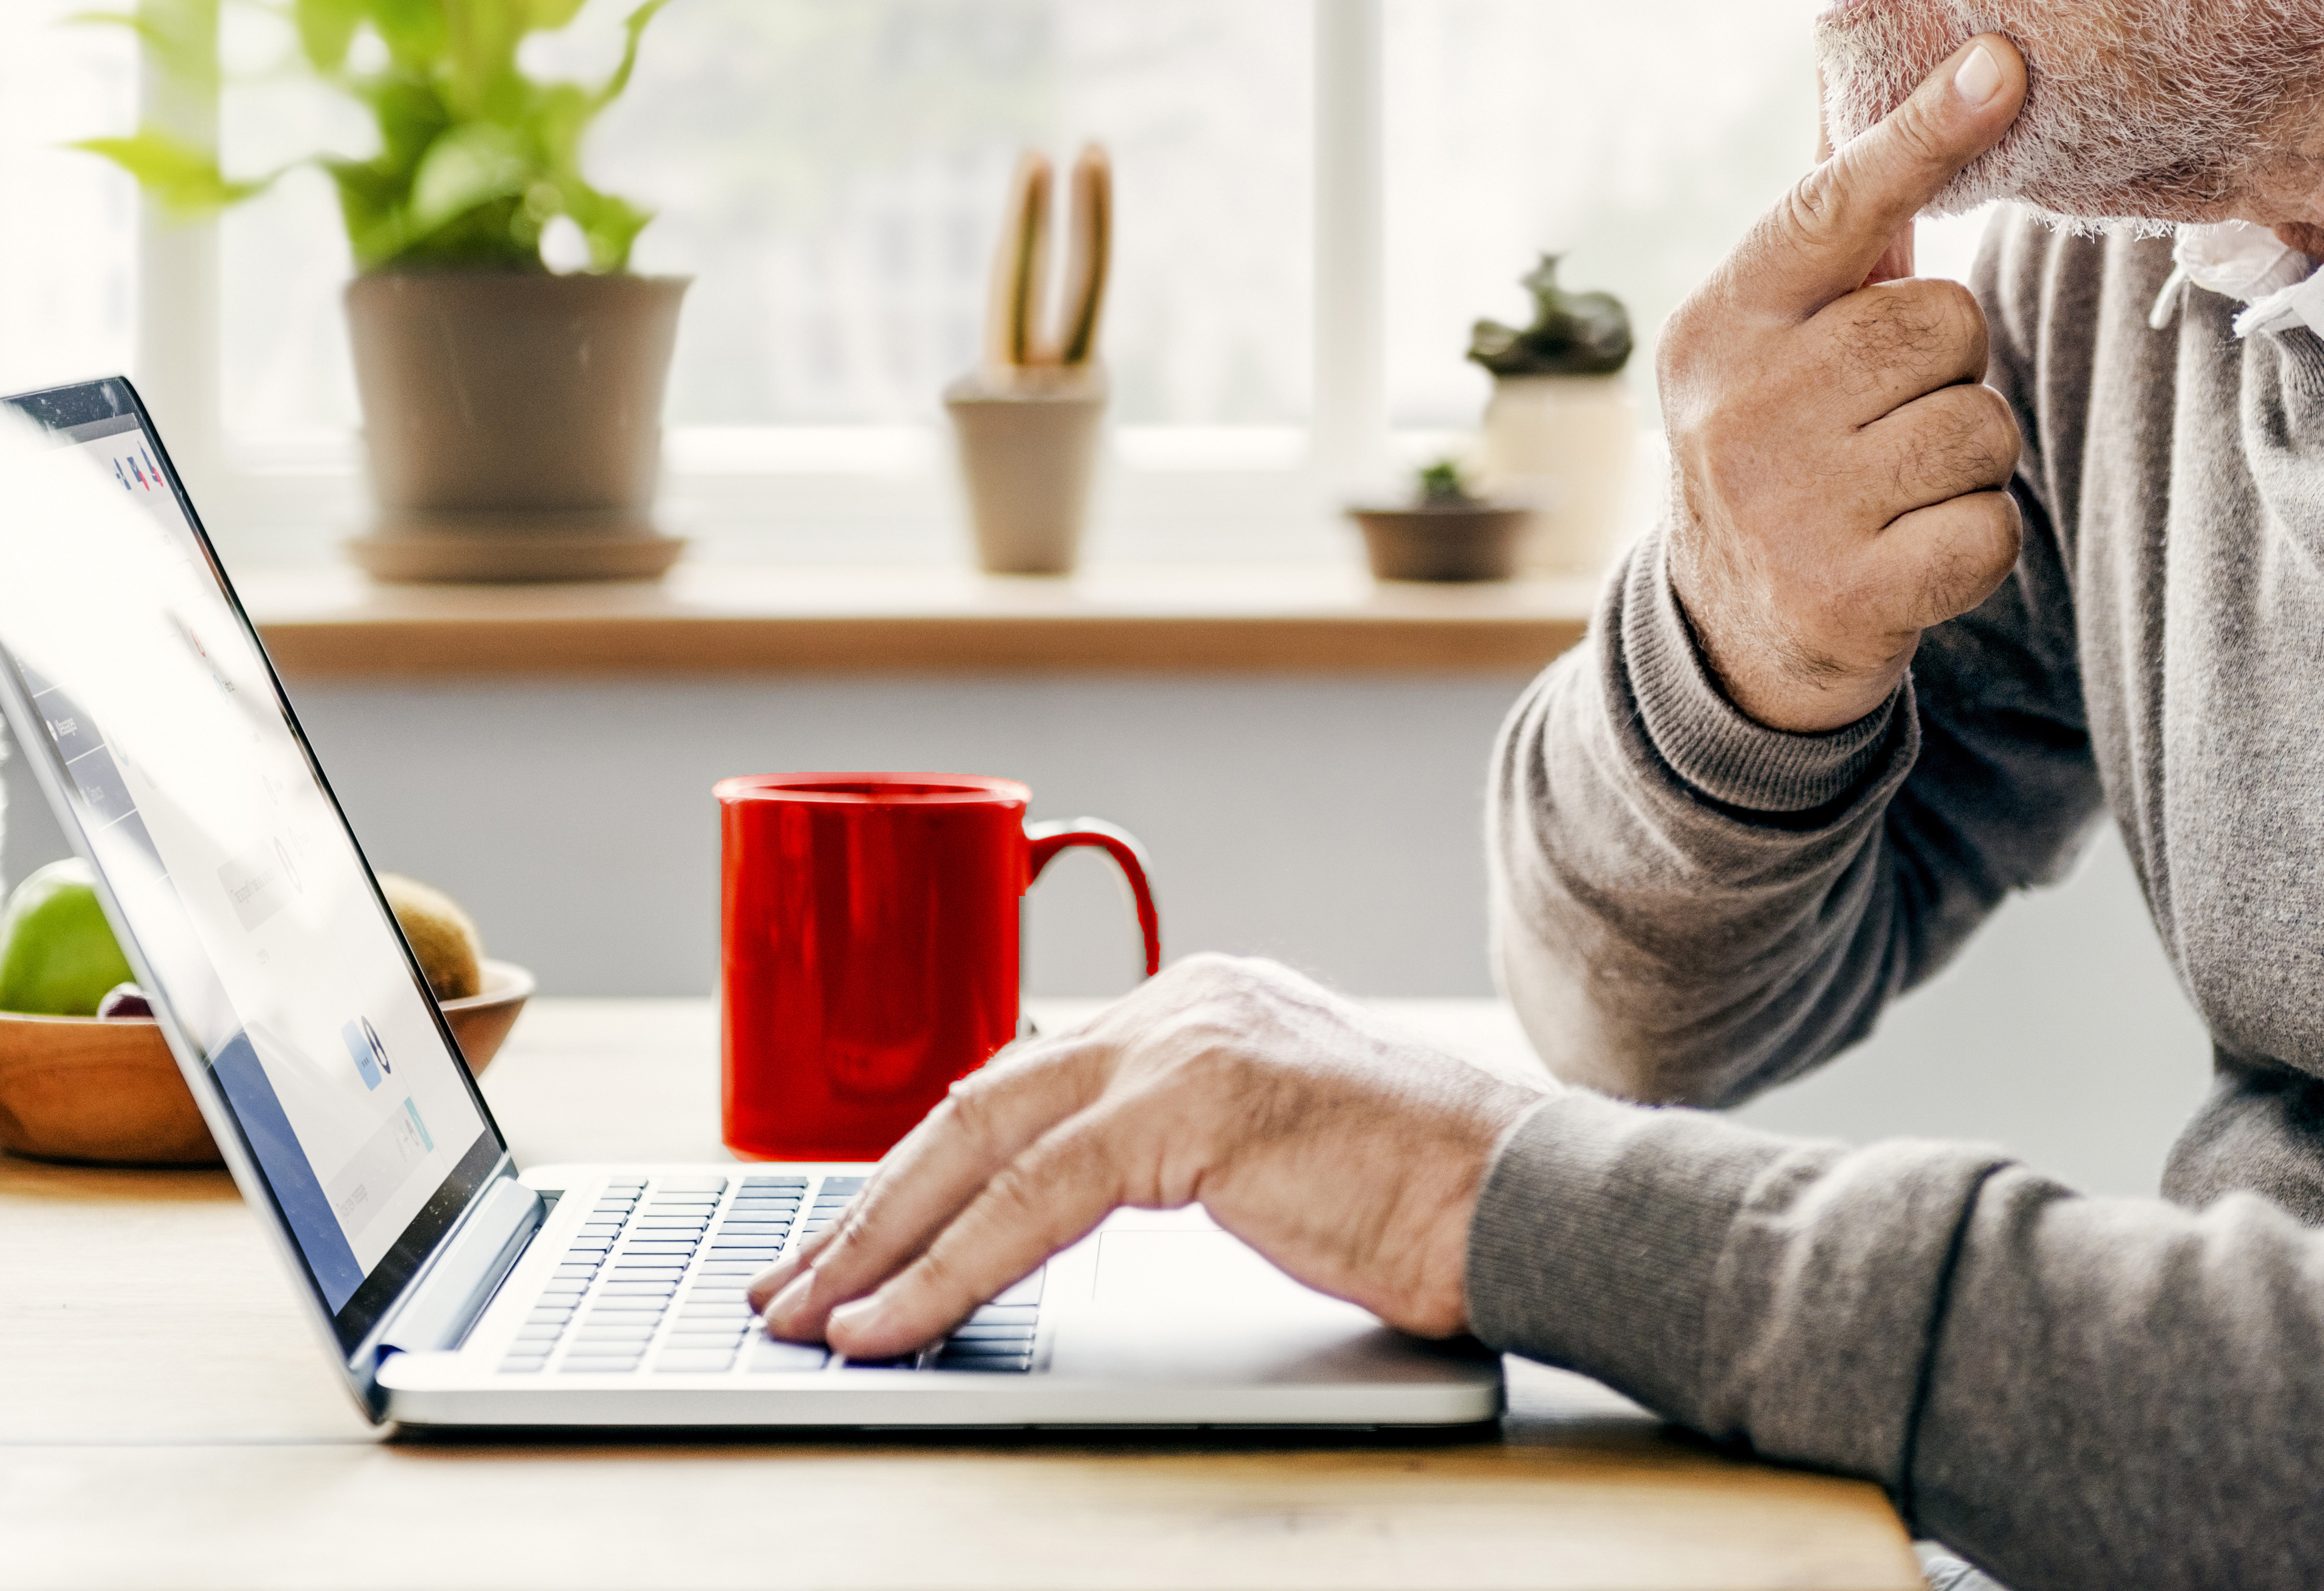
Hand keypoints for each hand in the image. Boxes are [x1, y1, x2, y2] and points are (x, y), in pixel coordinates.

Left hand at [749, 957, 1539, 1356]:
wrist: (1533, 1197)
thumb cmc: (1425, 1197)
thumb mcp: (1273, 1151)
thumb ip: (1175, 1147)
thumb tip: (1065, 1198)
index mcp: (1197, 1004)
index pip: (1021, 1083)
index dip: (925, 1169)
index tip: (853, 1239)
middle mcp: (1181, 1003)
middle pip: (976, 1104)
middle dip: (868, 1204)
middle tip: (790, 1282)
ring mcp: (1185, 1045)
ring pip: (981, 1146)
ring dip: (880, 1242)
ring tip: (810, 1314)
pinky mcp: (1195, 1109)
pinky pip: (1031, 1203)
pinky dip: (946, 1270)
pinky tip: (892, 1320)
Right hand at [1655, 33, 2031, 730]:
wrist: (1727, 638)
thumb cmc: (1781, 447)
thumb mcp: (1771, 338)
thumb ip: (1831, 233)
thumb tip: (1869, 82)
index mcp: (1722, 321)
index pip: (1831, 206)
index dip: (1924, 134)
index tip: (2003, 66)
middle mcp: (1738, 405)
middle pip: (1943, 322)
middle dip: (1949, 367)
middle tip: (1886, 416)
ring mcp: (1786, 505)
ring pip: (1981, 426)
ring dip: (1965, 461)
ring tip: (1894, 488)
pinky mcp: (1844, 595)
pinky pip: (1991, 527)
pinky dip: (1976, 543)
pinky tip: (1911, 553)